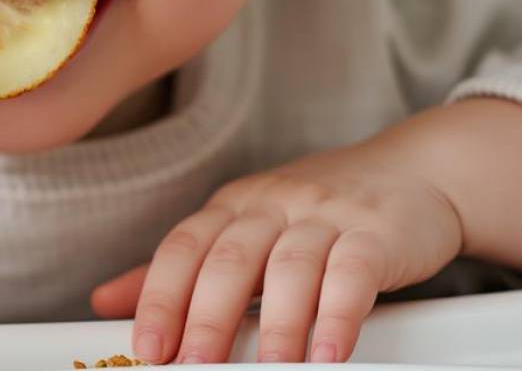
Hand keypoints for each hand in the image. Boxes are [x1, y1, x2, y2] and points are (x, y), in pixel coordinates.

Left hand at [90, 144, 463, 363]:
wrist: (416, 171)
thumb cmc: (320, 210)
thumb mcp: (245, 227)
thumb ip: (182, 268)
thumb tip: (105, 303)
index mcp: (234, 206)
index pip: (184, 248)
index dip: (160, 297)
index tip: (148, 348)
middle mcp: (274, 204)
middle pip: (230, 259)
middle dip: (207, 319)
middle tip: (195, 367)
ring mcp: (327, 214)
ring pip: (291, 268)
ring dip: (276, 325)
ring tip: (268, 370)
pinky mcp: (378, 231)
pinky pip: (353, 271)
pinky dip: (339, 314)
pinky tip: (328, 352)